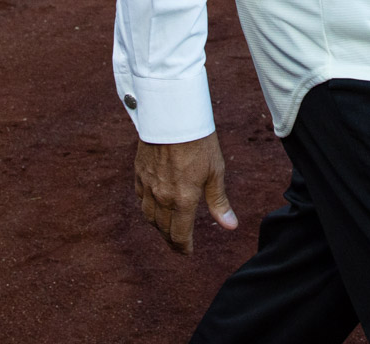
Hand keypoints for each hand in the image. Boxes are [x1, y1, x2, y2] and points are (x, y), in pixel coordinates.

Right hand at [133, 134, 236, 253]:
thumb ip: (219, 202)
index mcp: (182, 200)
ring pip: (149, 217)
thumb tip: (230, 226)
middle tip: (179, 244)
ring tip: (167, 229)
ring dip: (158, 227)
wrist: (174, 117)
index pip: (179, 235)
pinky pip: (141, 199)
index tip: (187, 252)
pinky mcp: (139, 174)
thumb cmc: (199, 142)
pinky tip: (154, 207)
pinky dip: (147, 209)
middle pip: (163, 229)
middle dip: (171, 240)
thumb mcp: (215, 172)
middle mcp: (162, 197)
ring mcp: (148, 186)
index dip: (183, 247)